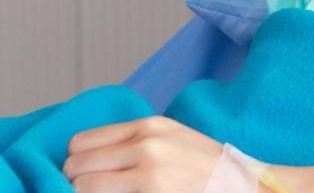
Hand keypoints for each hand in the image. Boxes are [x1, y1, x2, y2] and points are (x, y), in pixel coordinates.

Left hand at [62, 115, 223, 191]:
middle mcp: (145, 145)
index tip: (84, 174)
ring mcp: (149, 172)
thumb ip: (135, 143)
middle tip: (89, 190)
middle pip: (76, 165)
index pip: (81, 142)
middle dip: (75, 182)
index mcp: (148, 126)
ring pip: (83, 186)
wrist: (239, 185)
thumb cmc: (204, 168)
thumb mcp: (171, 139)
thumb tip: (90, 158)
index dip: (77, 161)